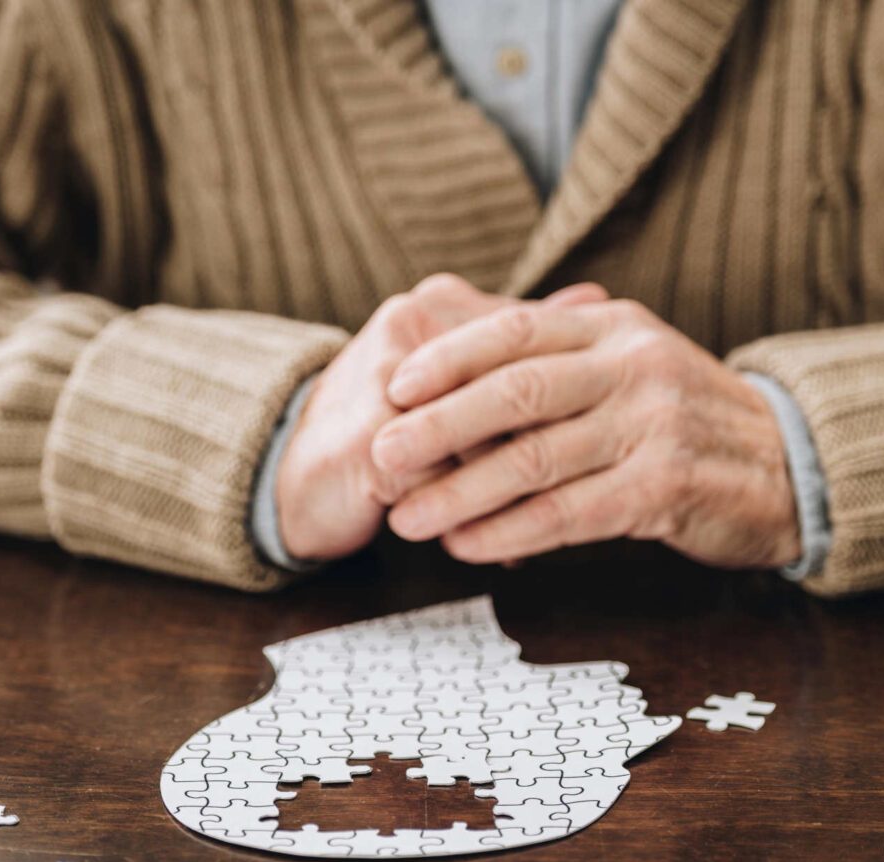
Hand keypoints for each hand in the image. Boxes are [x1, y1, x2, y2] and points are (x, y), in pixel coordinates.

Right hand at [275, 275, 604, 560]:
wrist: (288, 478)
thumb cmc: (382, 432)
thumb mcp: (453, 378)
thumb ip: (518, 341)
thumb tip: (596, 296)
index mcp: (440, 304)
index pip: (531, 349)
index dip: (564, 405)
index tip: (591, 444)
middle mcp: (412, 326)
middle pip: (517, 392)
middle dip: (545, 449)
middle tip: (583, 488)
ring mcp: (387, 380)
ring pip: (487, 439)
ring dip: (512, 490)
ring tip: (532, 524)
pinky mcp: (371, 442)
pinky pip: (447, 483)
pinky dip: (472, 518)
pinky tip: (484, 543)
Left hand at [371, 299, 800, 568]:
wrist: (790, 466)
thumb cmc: (685, 419)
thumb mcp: (629, 366)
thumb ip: (557, 361)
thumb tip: (453, 361)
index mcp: (614, 328)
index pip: (515, 332)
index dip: (448, 358)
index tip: (392, 386)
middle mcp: (633, 366)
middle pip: (515, 392)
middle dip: (437, 427)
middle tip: (381, 457)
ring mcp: (653, 425)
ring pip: (534, 459)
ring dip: (460, 493)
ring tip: (408, 518)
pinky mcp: (665, 487)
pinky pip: (569, 512)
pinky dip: (510, 531)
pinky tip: (467, 545)